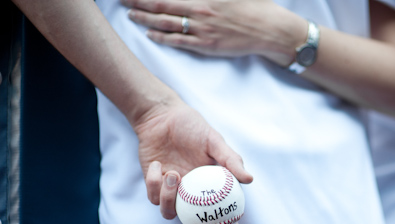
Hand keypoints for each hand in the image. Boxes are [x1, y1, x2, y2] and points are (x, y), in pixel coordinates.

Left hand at [121, 0, 305, 65]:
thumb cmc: (255, 6)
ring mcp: (202, 30)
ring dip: (146, 20)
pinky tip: (151, 35)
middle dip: (139, 3)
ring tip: (131, 16)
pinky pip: (179, 42)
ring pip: (166, 24)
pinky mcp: (207, 46)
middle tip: (122, 0)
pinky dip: (163, 38)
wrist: (270, 30)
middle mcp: (199, 11)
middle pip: (161, 7)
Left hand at [133, 96, 252, 223]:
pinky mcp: (154, 187)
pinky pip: (153, 197)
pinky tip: (158, 164)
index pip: (223, 212)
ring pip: (171, 213)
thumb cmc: (193, 127)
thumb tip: (249, 180)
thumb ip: (231, 161)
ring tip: (174, 175)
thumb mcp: (214, 141)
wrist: (162, 117)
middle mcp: (193, 195)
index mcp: (211, 187)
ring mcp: (173, 193)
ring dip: (170, 199)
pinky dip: (154, 183)